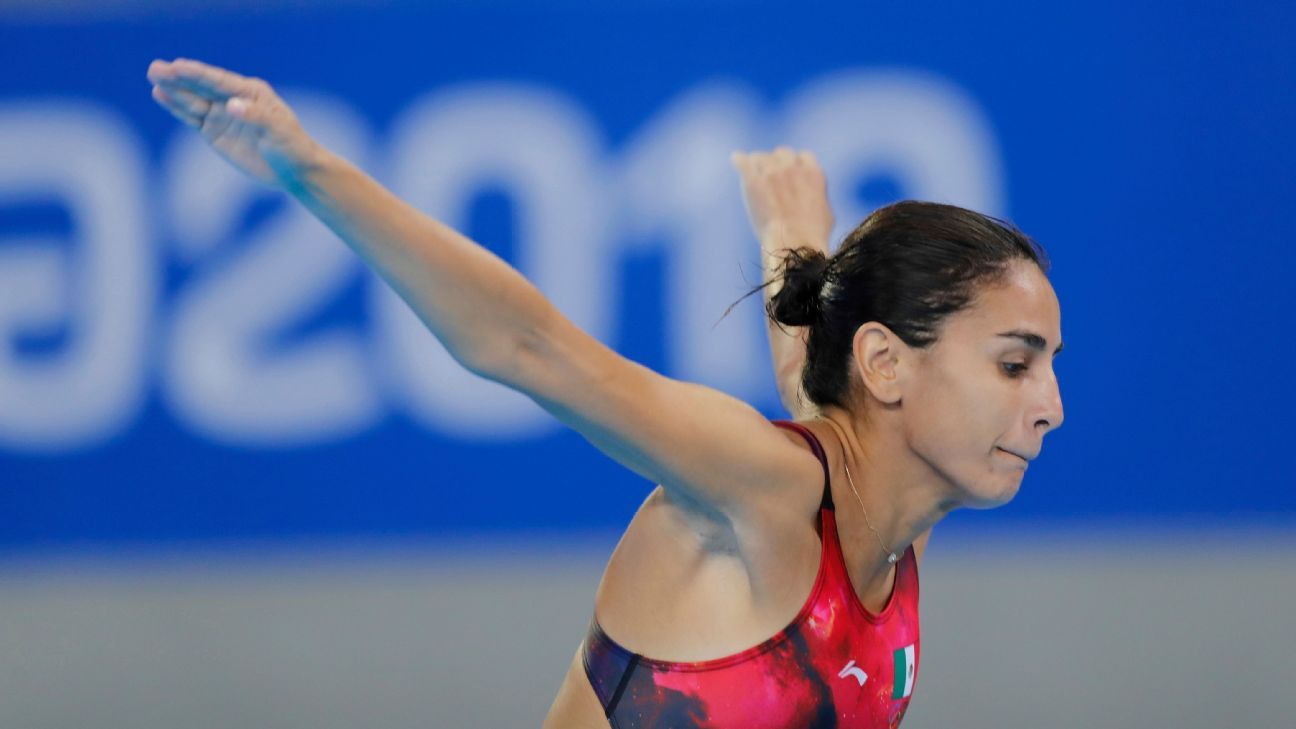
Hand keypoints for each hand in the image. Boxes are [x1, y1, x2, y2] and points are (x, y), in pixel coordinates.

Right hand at [147, 58, 320, 188]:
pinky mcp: (214, 132)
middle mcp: (233, 99)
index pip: (219, 81)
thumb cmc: (291, 145)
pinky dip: (176, 108)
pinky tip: (161, 95)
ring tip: (153, 77)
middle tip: (155, 68)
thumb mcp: (278, 131)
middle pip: (201, 87)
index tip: (177, 66)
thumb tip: (232, 105)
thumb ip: (256, 116)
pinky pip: (192, 117)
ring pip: (193, 100)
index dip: (197, 74)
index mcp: (251, 92)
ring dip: (173, 90)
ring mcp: (222, 115)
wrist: (293, 170)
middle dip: (178, 78)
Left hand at [731, 147, 833, 253]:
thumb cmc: (812, 235)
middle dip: (778, 163)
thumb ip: (818, 197)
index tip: (791, 173)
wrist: (794, 242)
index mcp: (813, 173)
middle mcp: (792, 167)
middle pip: (782, 153)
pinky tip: (737, 161)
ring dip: (758, 164)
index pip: (803, 156)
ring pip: (760, 157)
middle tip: (771, 177)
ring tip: (754, 176)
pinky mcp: (753, 181)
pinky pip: (742, 161)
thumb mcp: (826, 213)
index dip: (797, 164)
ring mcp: (772, 172)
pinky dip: (739, 161)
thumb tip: (813, 199)